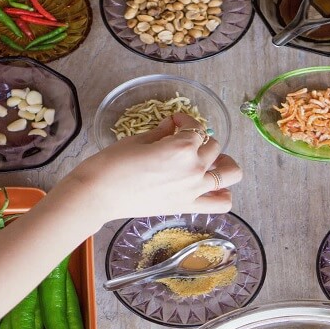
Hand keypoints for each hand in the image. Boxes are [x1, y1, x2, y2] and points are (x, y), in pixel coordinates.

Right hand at [63, 113, 241, 221]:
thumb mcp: (139, 140)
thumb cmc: (112, 163)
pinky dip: (223, 194)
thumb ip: (163, 132)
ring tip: (210, 162)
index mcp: (182, 147)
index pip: (195, 128)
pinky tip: (211, 187)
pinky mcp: (187, 206)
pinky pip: (221, 203)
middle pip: (214, 147)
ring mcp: (194, 189)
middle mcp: (194, 168)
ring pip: (231, 173)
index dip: (185, 121)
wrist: (98, 194)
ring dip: (223, 163)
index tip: (175, 122)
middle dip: (200, 141)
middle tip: (184, 142)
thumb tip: (173, 125)